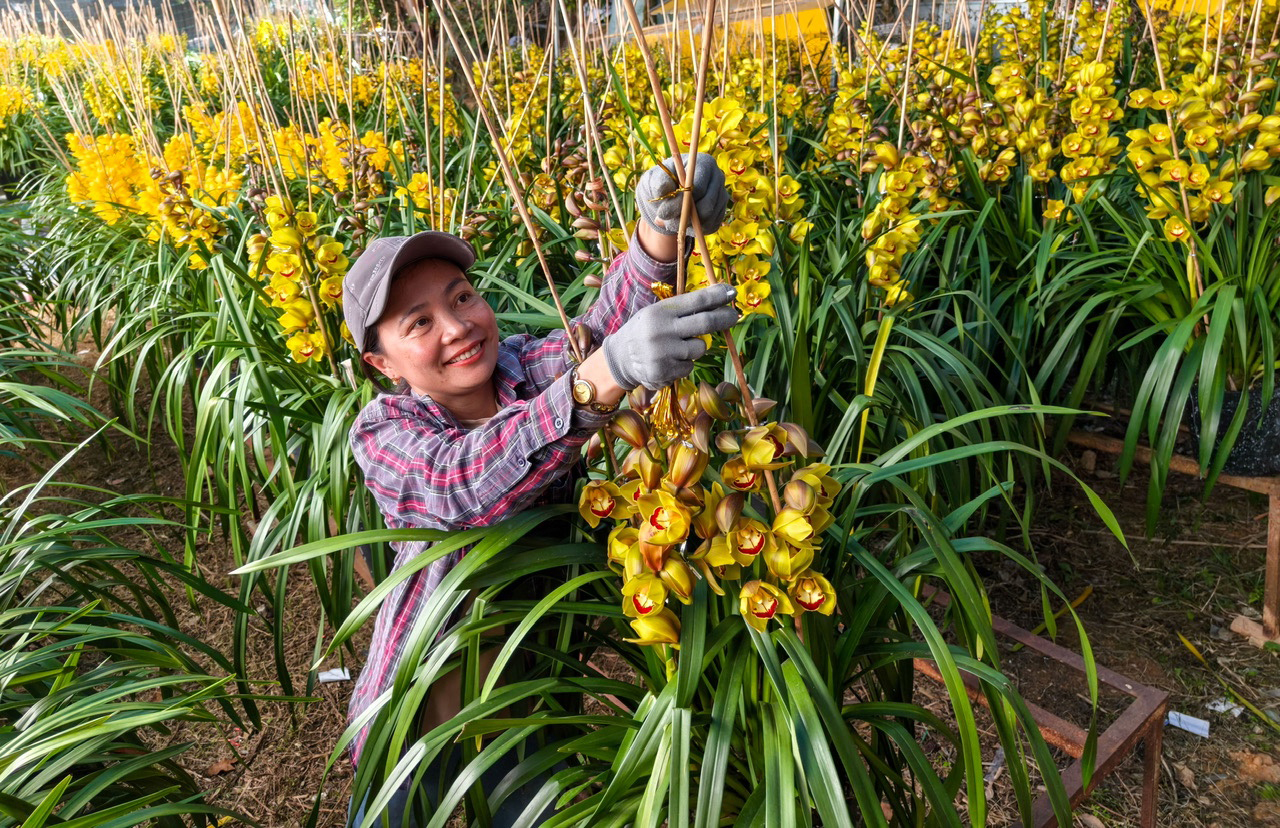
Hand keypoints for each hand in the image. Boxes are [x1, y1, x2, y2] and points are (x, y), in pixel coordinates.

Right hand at [603, 284, 738, 390]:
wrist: (620, 357)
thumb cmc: (645, 331)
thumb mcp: (657, 313)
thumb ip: (683, 311)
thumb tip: (718, 303)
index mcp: (660, 311)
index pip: (696, 301)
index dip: (717, 296)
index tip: (731, 292)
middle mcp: (662, 330)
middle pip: (705, 322)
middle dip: (724, 318)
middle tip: (735, 316)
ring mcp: (663, 352)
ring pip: (699, 348)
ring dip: (696, 347)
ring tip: (678, 346)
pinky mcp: (664, 371)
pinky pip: (690, 366)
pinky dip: (685, 363)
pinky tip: (669, 360)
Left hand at [635, 153, 729, 235]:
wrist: (668, 195)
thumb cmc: (662, 182)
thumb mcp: (654, 179)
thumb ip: (658, 182)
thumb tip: (664, 189)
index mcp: (704, 163)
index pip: (699, 185)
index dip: (682, 201)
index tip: (664, 212)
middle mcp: (717, 178)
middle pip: (707, 204)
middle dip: (685, 217)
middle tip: (666, 223)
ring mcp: (721, 196)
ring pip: (708, 218)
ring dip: (688, 225)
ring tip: (669, 223)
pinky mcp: (720, 212)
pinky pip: (710, 226)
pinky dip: (695, 230)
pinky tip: (682, 224)